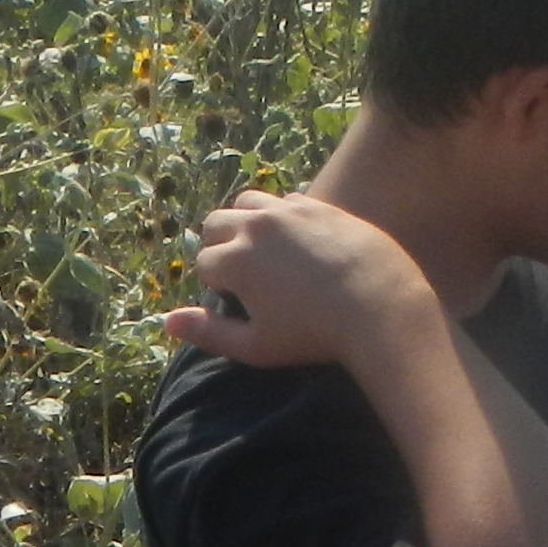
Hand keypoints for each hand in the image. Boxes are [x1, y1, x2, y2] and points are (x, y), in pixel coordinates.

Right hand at [161, 191, 438, 375]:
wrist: (381, 307)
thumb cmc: (314, 336)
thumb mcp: (256, 346)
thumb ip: (209, 333)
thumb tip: (167, 320)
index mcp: (234, 259)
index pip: (204, 265)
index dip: (217, 287)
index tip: (238, 303)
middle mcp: (255, 225)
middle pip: (216, 223)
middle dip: (220, 246)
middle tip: (244, 274)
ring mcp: (289, 210)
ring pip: (248, 202)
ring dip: (246, 221)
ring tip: (263, 248)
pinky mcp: (320, 205)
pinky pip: (287, 200)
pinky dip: (282, 215)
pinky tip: (297, 238)